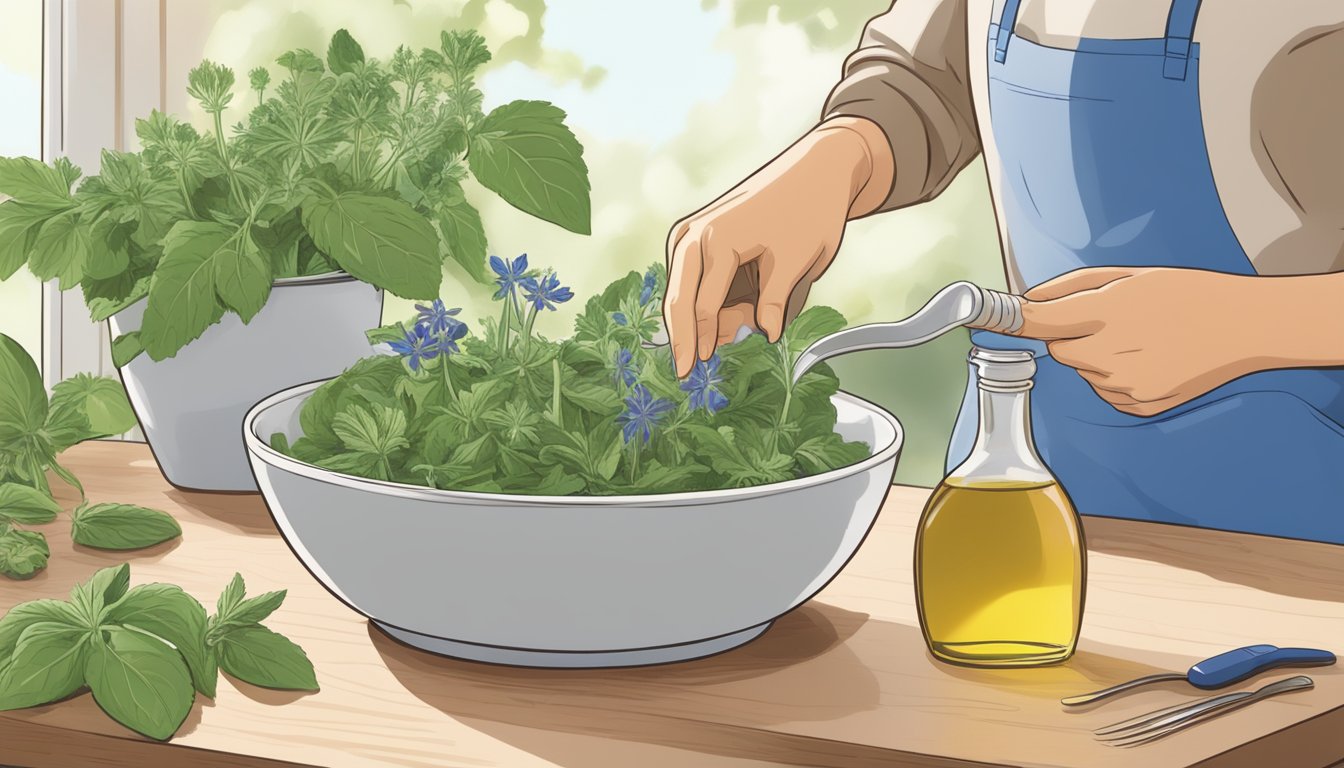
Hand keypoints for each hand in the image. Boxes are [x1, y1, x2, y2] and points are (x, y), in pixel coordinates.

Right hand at [663, 117, 892, 376]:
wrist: (817, 171)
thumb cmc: (810, 212)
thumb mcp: (797, 261)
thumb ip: (773, 301)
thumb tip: (764, 336)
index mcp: (717, 239)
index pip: (701, 304)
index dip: (700, 342)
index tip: (698, 372)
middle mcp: (696, 235)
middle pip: (678, 298)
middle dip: (683, 337)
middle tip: (685, 374)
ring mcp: (694, 233)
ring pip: (681, 290)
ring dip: (694, 321)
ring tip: (710, 352)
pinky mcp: (700, 236)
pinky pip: (693, 278)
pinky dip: (702, 303)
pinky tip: (716, 327)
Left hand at [1013, 267, 1267, 415]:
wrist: (1244, 327)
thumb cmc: (1186, 293)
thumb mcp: (1128, 275)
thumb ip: (1070, 288)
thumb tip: (1027, 300)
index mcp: (1106, 313)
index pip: (1038, 322)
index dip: (1009, 320)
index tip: (984, 318)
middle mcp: (1110, 353)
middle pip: (1058, 350)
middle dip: (1071, 336)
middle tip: (1110, 321)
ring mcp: (1124, 384)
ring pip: (1083, 371)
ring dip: (1097, 357)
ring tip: (1141, 339)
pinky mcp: (1138, 404)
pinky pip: (1106, 390)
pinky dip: (1117, 377)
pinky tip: (1150, 360)